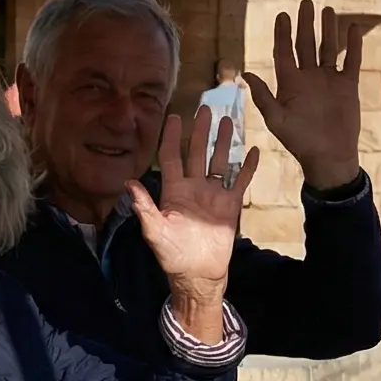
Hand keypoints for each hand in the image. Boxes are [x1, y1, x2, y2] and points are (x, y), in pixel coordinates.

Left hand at [129, 107, 257, 344]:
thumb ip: (144, 207)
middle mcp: (193, 188)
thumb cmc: (172, 255)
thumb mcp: (154, 231)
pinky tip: (253, 150)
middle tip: (205, 108)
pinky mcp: (230, 205)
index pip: (171, 157)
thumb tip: (127, 183)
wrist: (197, 273)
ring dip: (224, 142)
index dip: (171, 137)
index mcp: (173, 191)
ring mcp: (213, 195)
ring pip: (219, 161)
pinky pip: (240, 181)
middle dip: (200, 131)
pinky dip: (247, 167)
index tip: (173, 116)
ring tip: (229, 120)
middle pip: (197, 153)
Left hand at [244, 0, 363, 190]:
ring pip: (327, 48)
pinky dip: (353, 45)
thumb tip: (245, 73)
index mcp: (289, 83)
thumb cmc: (298, 141)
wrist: (328, 155)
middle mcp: (308, 77)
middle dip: (305, 24)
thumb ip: (263, 96)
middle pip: (306, 45)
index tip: (282, 15)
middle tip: (305, 3)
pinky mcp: (347, 86)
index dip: (282, 34)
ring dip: (328, 29)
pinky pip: (351, 61)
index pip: (284, 52)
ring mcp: (328, 80)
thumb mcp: (276, 119)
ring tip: (328, 9)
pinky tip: (353, 28)